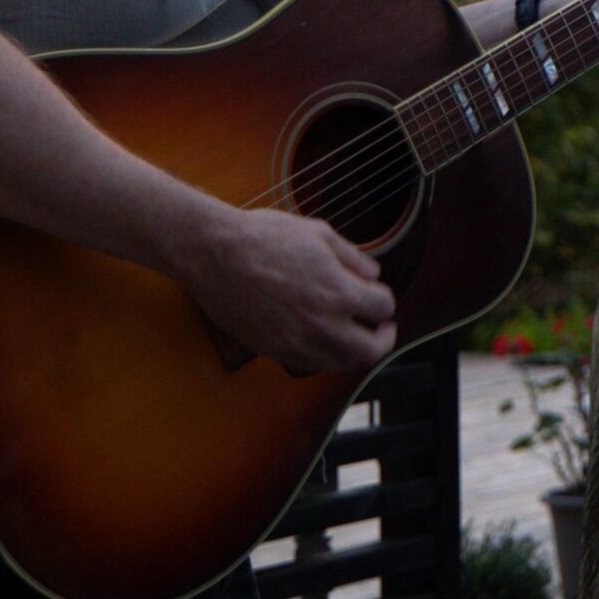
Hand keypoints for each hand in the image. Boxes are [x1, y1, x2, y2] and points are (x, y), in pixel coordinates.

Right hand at [183, 208, 395, 376]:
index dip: (384, 298)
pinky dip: (324, 356)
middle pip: (371, 350)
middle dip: (383, 338)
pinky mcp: (273, 351)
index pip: (383, 307)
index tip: (377, 293)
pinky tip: (322, 339)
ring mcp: (296, 343)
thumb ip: (353, 257)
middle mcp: (322, 325)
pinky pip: (310, 365)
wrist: (214, 254)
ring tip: (353, 334)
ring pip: (341, 364)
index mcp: (339, 292)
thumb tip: (373, 274)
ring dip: (354, 351)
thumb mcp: (319, 233)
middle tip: (381, 326)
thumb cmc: (264, 237)